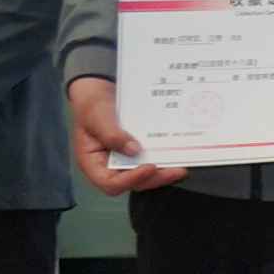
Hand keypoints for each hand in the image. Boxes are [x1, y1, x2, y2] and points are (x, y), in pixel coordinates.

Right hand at [66, 76, 180, 194]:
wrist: (100, 91)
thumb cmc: (92, 105)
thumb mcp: (98, 116)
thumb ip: (111, 134)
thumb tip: (133, 150)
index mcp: (92, 162)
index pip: (110, 183)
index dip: (131, 180)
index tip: (149, 167)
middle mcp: (109, 166)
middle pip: (133, 182)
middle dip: (156, 178)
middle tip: (177, 170)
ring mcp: (125, 160)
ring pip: (145, 175)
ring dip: (164, 172)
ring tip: (182, 165)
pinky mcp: (137, 152)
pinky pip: (151, 160)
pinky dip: (164, 159)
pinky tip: (177, 153)